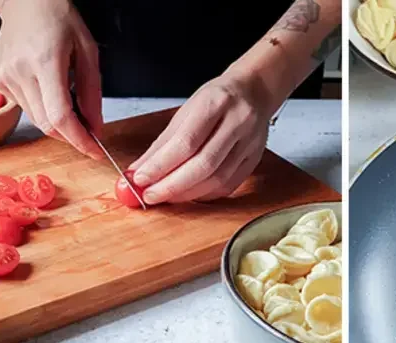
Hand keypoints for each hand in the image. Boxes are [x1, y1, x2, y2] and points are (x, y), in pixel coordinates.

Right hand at [0, 0, 103, 158]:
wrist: (26, 1)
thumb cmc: (59, 19)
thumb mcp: (88, 52)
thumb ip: (92, 93)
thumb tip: (95, 127)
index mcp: (45, 62)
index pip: (61, 116)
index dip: (80, 140)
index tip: (95, 151)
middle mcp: (20, 72)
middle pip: (48, 124)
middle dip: (72, 136)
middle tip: (91, 133)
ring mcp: (5, 77)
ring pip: (37, 120)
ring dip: (59, 123)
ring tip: (73, 107)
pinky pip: (26, 108)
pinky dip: (44, 110)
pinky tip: (52, 92)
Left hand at [128, 71, 272, 203]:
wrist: (255, 92)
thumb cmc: (218, 100)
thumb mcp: (187, 111)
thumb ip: (164, 143)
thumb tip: (140, 171)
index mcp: (215, 103)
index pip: (185, 142)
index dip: (161, 165)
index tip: (140, 179)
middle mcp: (237, 122)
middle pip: (204, 164)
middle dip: (172, 185)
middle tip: (150, 195)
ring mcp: (250, 143)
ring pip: (218, 179)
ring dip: (188, 193)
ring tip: (166, 196)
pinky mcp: (254, 159)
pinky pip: (229, 185)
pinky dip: (206, 194)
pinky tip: (190, 194)